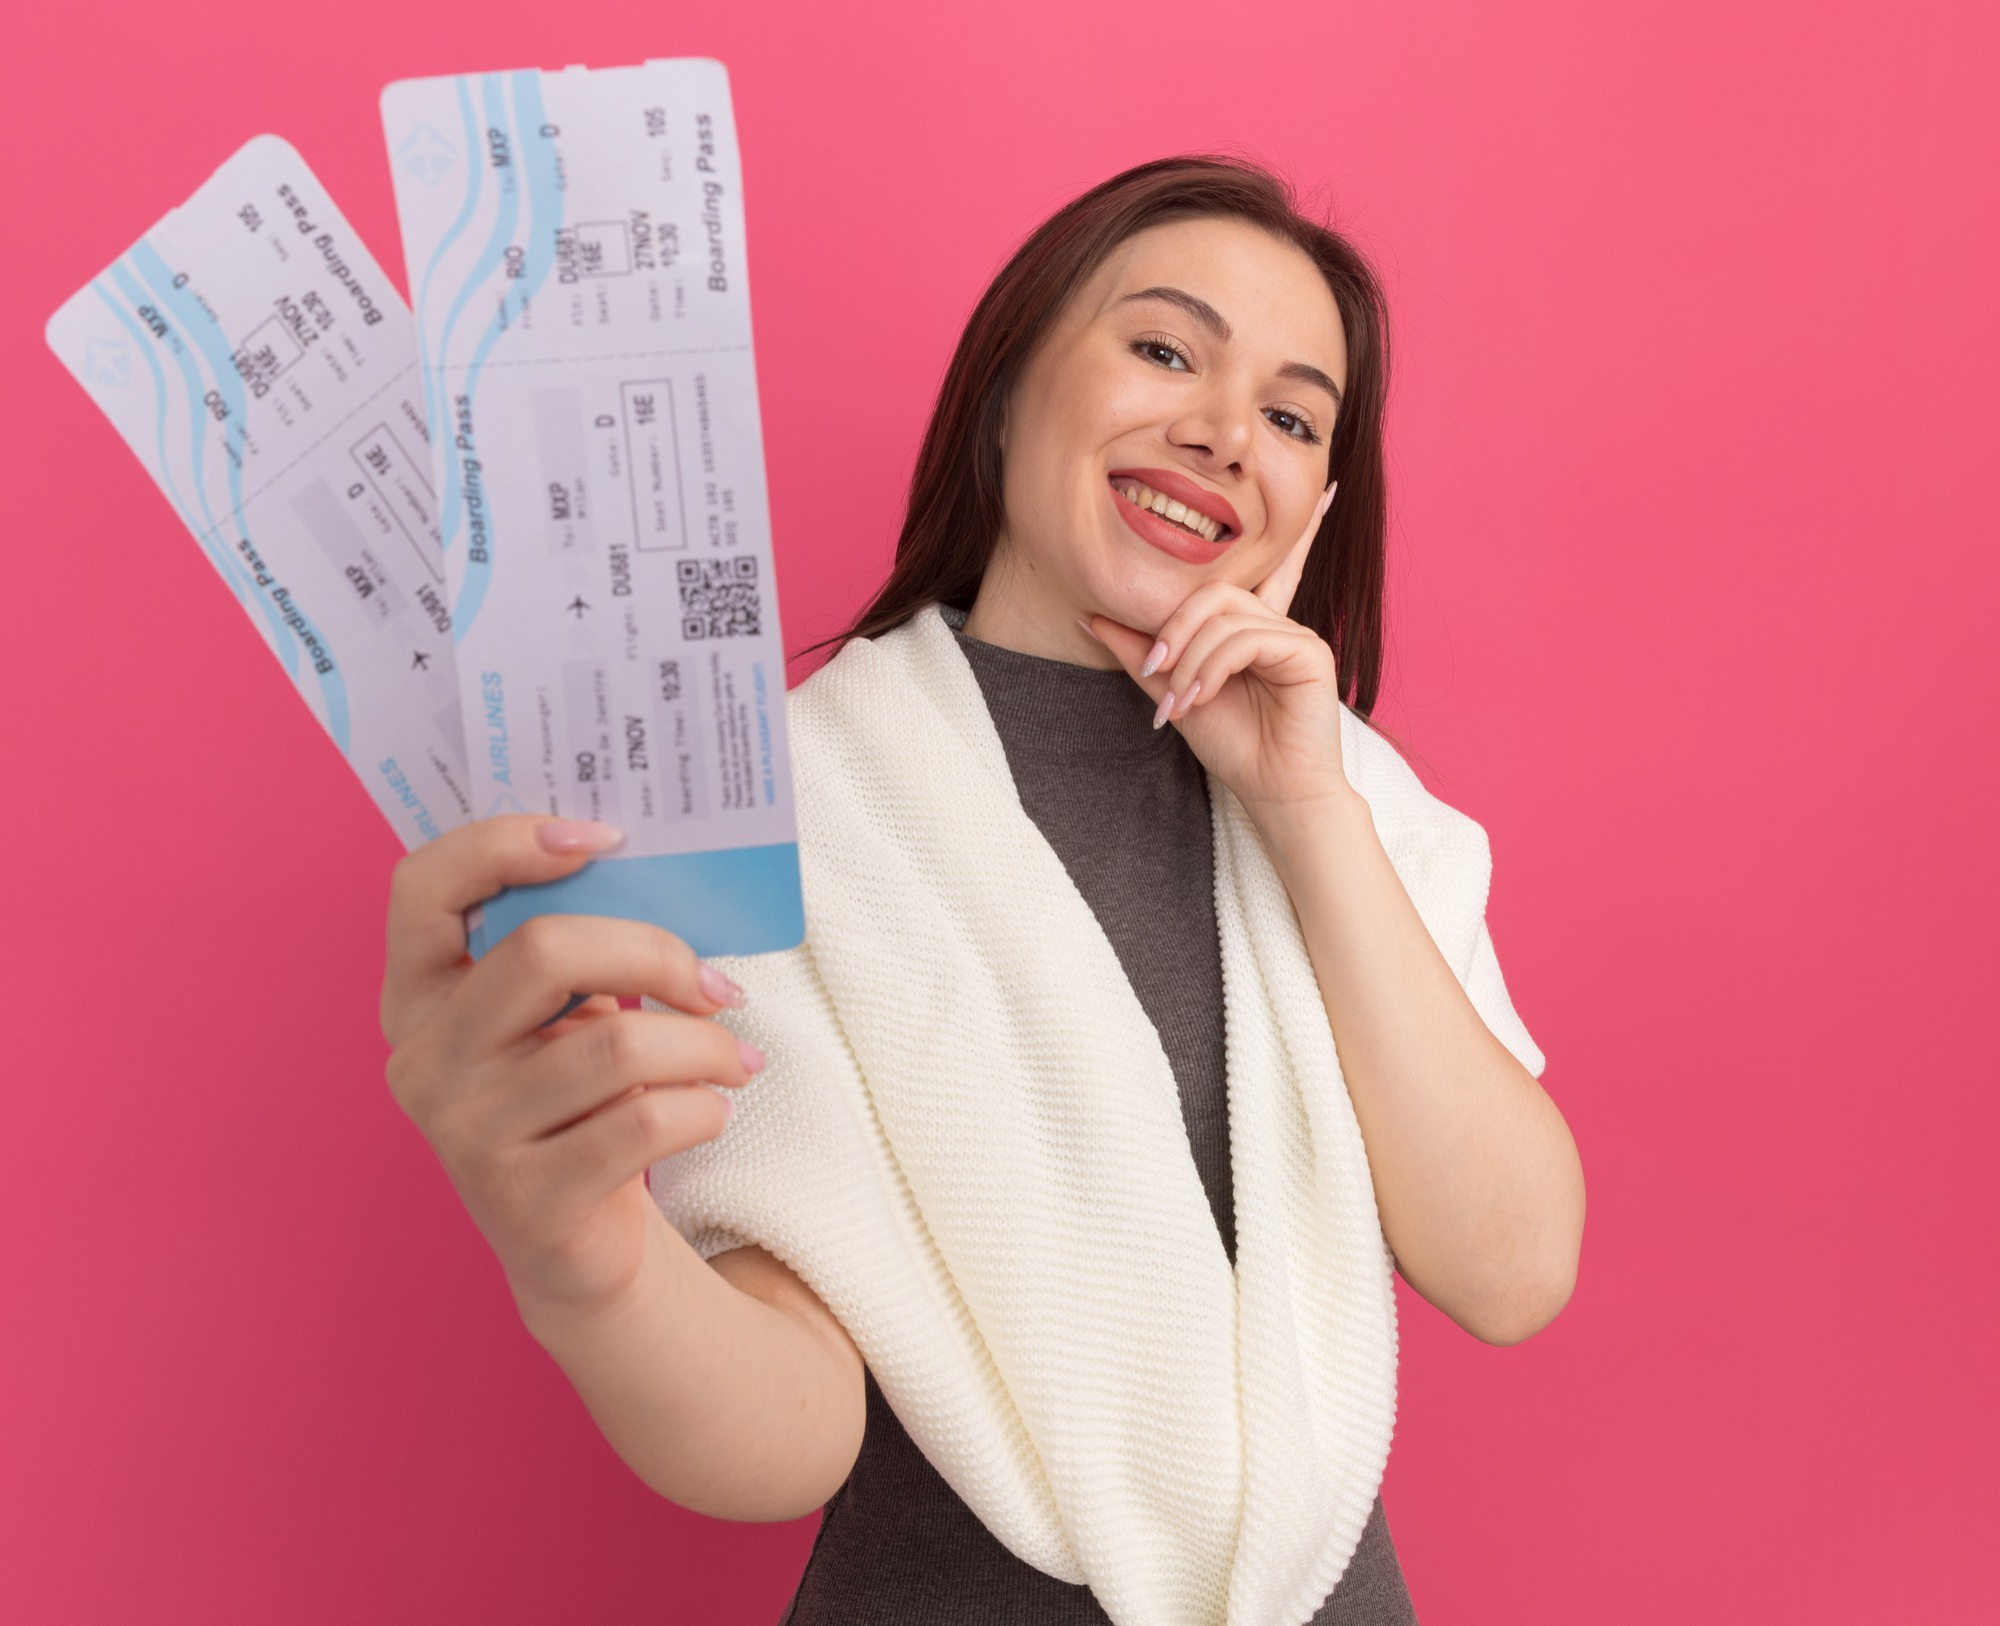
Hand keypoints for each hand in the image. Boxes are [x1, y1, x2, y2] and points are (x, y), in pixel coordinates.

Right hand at [379, 816, 763, 1322]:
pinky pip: (644, 1120)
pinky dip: (703, 1106)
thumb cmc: (577, 1100)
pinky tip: (710, 1109)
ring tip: (735, 1057)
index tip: (603, 836)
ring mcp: (465, 1134)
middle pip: (545, 952)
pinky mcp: (525, 1201)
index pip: (421, 888)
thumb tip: (662, 875)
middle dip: (657, 953)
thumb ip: (576, 949)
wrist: (577, 1245)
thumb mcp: (560, 1017)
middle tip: (716, 984)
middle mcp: (423, 1060)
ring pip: (618, 1044)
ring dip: (705, 1045)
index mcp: (418, 995)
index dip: (502, 843)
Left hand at [1083, 481, 1353, 817]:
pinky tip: (1203, 697)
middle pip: (1214, 591)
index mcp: (1252, 626)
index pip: (1266, 568)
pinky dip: (1213, 667)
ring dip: (1190, 660)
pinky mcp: (1308, 651)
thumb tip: (1091, 616)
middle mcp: (1276, 621)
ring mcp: (1294, 634)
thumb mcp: (1173, 693)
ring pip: (1224, 616)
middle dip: (1175, 629)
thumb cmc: (1233, 746)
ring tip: (1179, 702)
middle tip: (1155, 674)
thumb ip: (1142, 652)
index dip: (1295, 530)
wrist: (1272, 792)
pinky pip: (1246, 638)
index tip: (1327, 490)